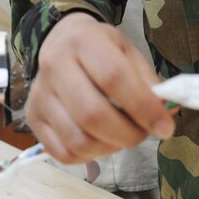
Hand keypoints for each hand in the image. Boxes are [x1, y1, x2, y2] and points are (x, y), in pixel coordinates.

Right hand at [26, 12, 173, 163]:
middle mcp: (55, 66)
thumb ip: (147, 83)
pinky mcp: (33, 118)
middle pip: (93, 115)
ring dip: (110, 148)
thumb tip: (164, 118)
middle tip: (143, 134)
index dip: (143, 108)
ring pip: (78, 140)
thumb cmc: (101, 50)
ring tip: (122, 137)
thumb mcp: (128, 53)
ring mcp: (40, 95)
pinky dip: (89, 156)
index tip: (165, 127)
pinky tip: (100, 142)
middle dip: (128, 134)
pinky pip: (63, 153)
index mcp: (83, 41)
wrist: (61, 43)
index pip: (114, 78)